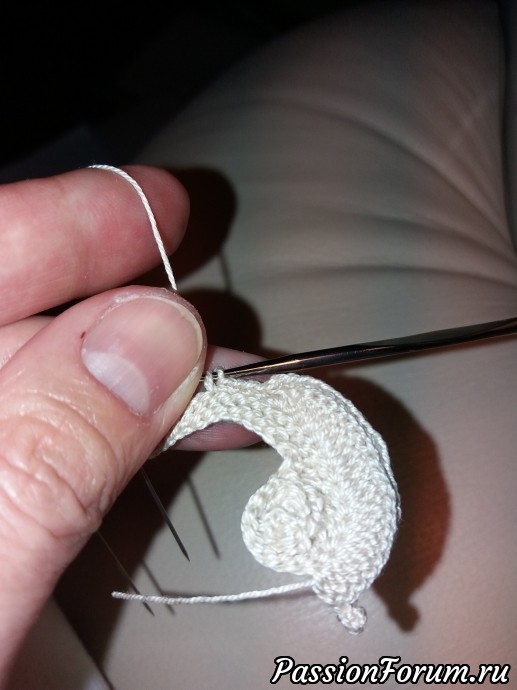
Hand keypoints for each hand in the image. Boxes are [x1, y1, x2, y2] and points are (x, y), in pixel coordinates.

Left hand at [0, 165, 254, 681]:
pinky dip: (108, 424)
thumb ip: (35, 462)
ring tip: (211, 369)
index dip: (61, 222)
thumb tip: (155, 335)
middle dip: (109, 291)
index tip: (160, 203)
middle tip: (205, 295)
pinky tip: (158, 425)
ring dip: (127, 366)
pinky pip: (42, 439)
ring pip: (33, 379)